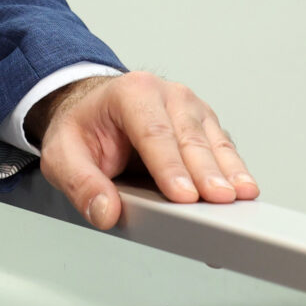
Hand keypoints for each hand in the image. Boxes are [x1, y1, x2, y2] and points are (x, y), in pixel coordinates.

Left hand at [28, 71, 257, 229]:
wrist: (93, 110)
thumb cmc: (83, 129)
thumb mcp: (62, 154)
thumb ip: (80, 183)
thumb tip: (104, 212)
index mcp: (131, 92)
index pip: (153, 132)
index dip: (169, 165)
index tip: (184, 195)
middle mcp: (166, 94)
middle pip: (189, 137)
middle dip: (205, 171)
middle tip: (218, 200)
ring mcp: (190, 108)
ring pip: (213, 141)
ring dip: (227, 170)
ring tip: (240, 197)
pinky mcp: (205, 125)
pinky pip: (223, 148)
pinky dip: (234, 170)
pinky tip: (243, 190)